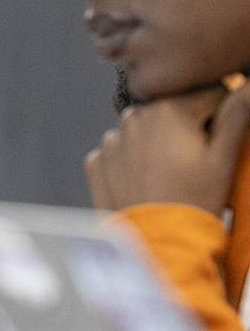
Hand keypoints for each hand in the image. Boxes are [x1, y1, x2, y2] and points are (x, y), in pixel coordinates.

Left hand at [86, 79, 249, 215]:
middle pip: (172, 111)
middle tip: (195, 162)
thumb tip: (248, 87)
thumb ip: (236, 115)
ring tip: (171, 176)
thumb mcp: (223, 159)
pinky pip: (121, 152)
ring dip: (158, 143)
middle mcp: (134, 117)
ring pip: (145, 131)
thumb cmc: (193, 202)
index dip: (221, 114)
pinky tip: (147, 183)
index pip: (208, 93)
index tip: (220, 139)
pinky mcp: (96, 160)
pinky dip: (133, 161)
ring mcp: (111, 139)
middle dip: (187, 128)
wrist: (155, 244)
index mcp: (169, 109)